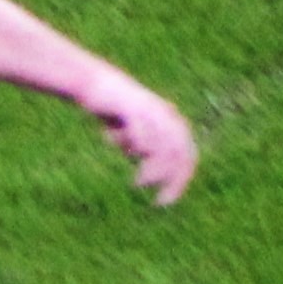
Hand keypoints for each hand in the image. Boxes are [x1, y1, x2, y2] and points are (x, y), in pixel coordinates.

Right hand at [90, 77, 195, 205]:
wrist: (95, 83)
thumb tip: (152, 175)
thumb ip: (145, 148)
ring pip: (163, 147)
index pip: (186, 156)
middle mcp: (166, 116)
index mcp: (171, 121)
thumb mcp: (133, 132)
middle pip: (179, 153)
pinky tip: (126, 159)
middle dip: (172, 179)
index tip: (166, 200)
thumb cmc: (114, 110)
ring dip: (153, 170)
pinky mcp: (132, 108)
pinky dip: (136, 150)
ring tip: (139, 183)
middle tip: (160, 200)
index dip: (180, 180)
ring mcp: (150, 111)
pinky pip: (141, 134)